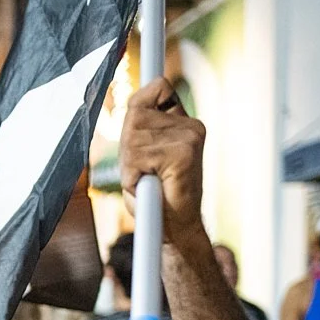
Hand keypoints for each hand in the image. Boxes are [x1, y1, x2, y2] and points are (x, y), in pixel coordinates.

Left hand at [120, 78, 207, 246]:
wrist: (176, 231)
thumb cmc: (156, 196)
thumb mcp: (142, 155)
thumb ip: (140, 128)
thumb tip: (135, 105)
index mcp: (184, 123)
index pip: (155, 88)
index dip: (138, 109)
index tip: (139, 136)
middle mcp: (191, 125)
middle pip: (136, 114)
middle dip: (128, 146)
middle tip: (143, 173)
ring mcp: (189, 137)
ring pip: (133, 137)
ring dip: (130, 165)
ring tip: (147, 182)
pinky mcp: (184, 153)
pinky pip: (137, 156)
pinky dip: (133, 176)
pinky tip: (150, 187)